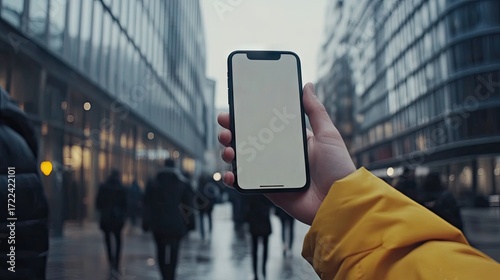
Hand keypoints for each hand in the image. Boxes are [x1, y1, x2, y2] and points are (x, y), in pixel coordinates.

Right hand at [217, 83, 355, 224]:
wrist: (338, 201)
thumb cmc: (338, 168)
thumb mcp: (328, 134)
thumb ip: (315, 110)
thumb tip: (307, 85)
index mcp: (291, 140)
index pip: (264, 124)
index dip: (247, 116)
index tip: (235, 106)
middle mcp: (278, 155)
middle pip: (248, 140)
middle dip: (232, 131)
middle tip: (225, 124)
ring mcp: (271, 172)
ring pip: (243, 159)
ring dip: (229, 151)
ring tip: (229, 148)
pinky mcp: (267, 189)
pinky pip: (245, 183)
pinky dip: (232, 178)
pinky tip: (229, 173)